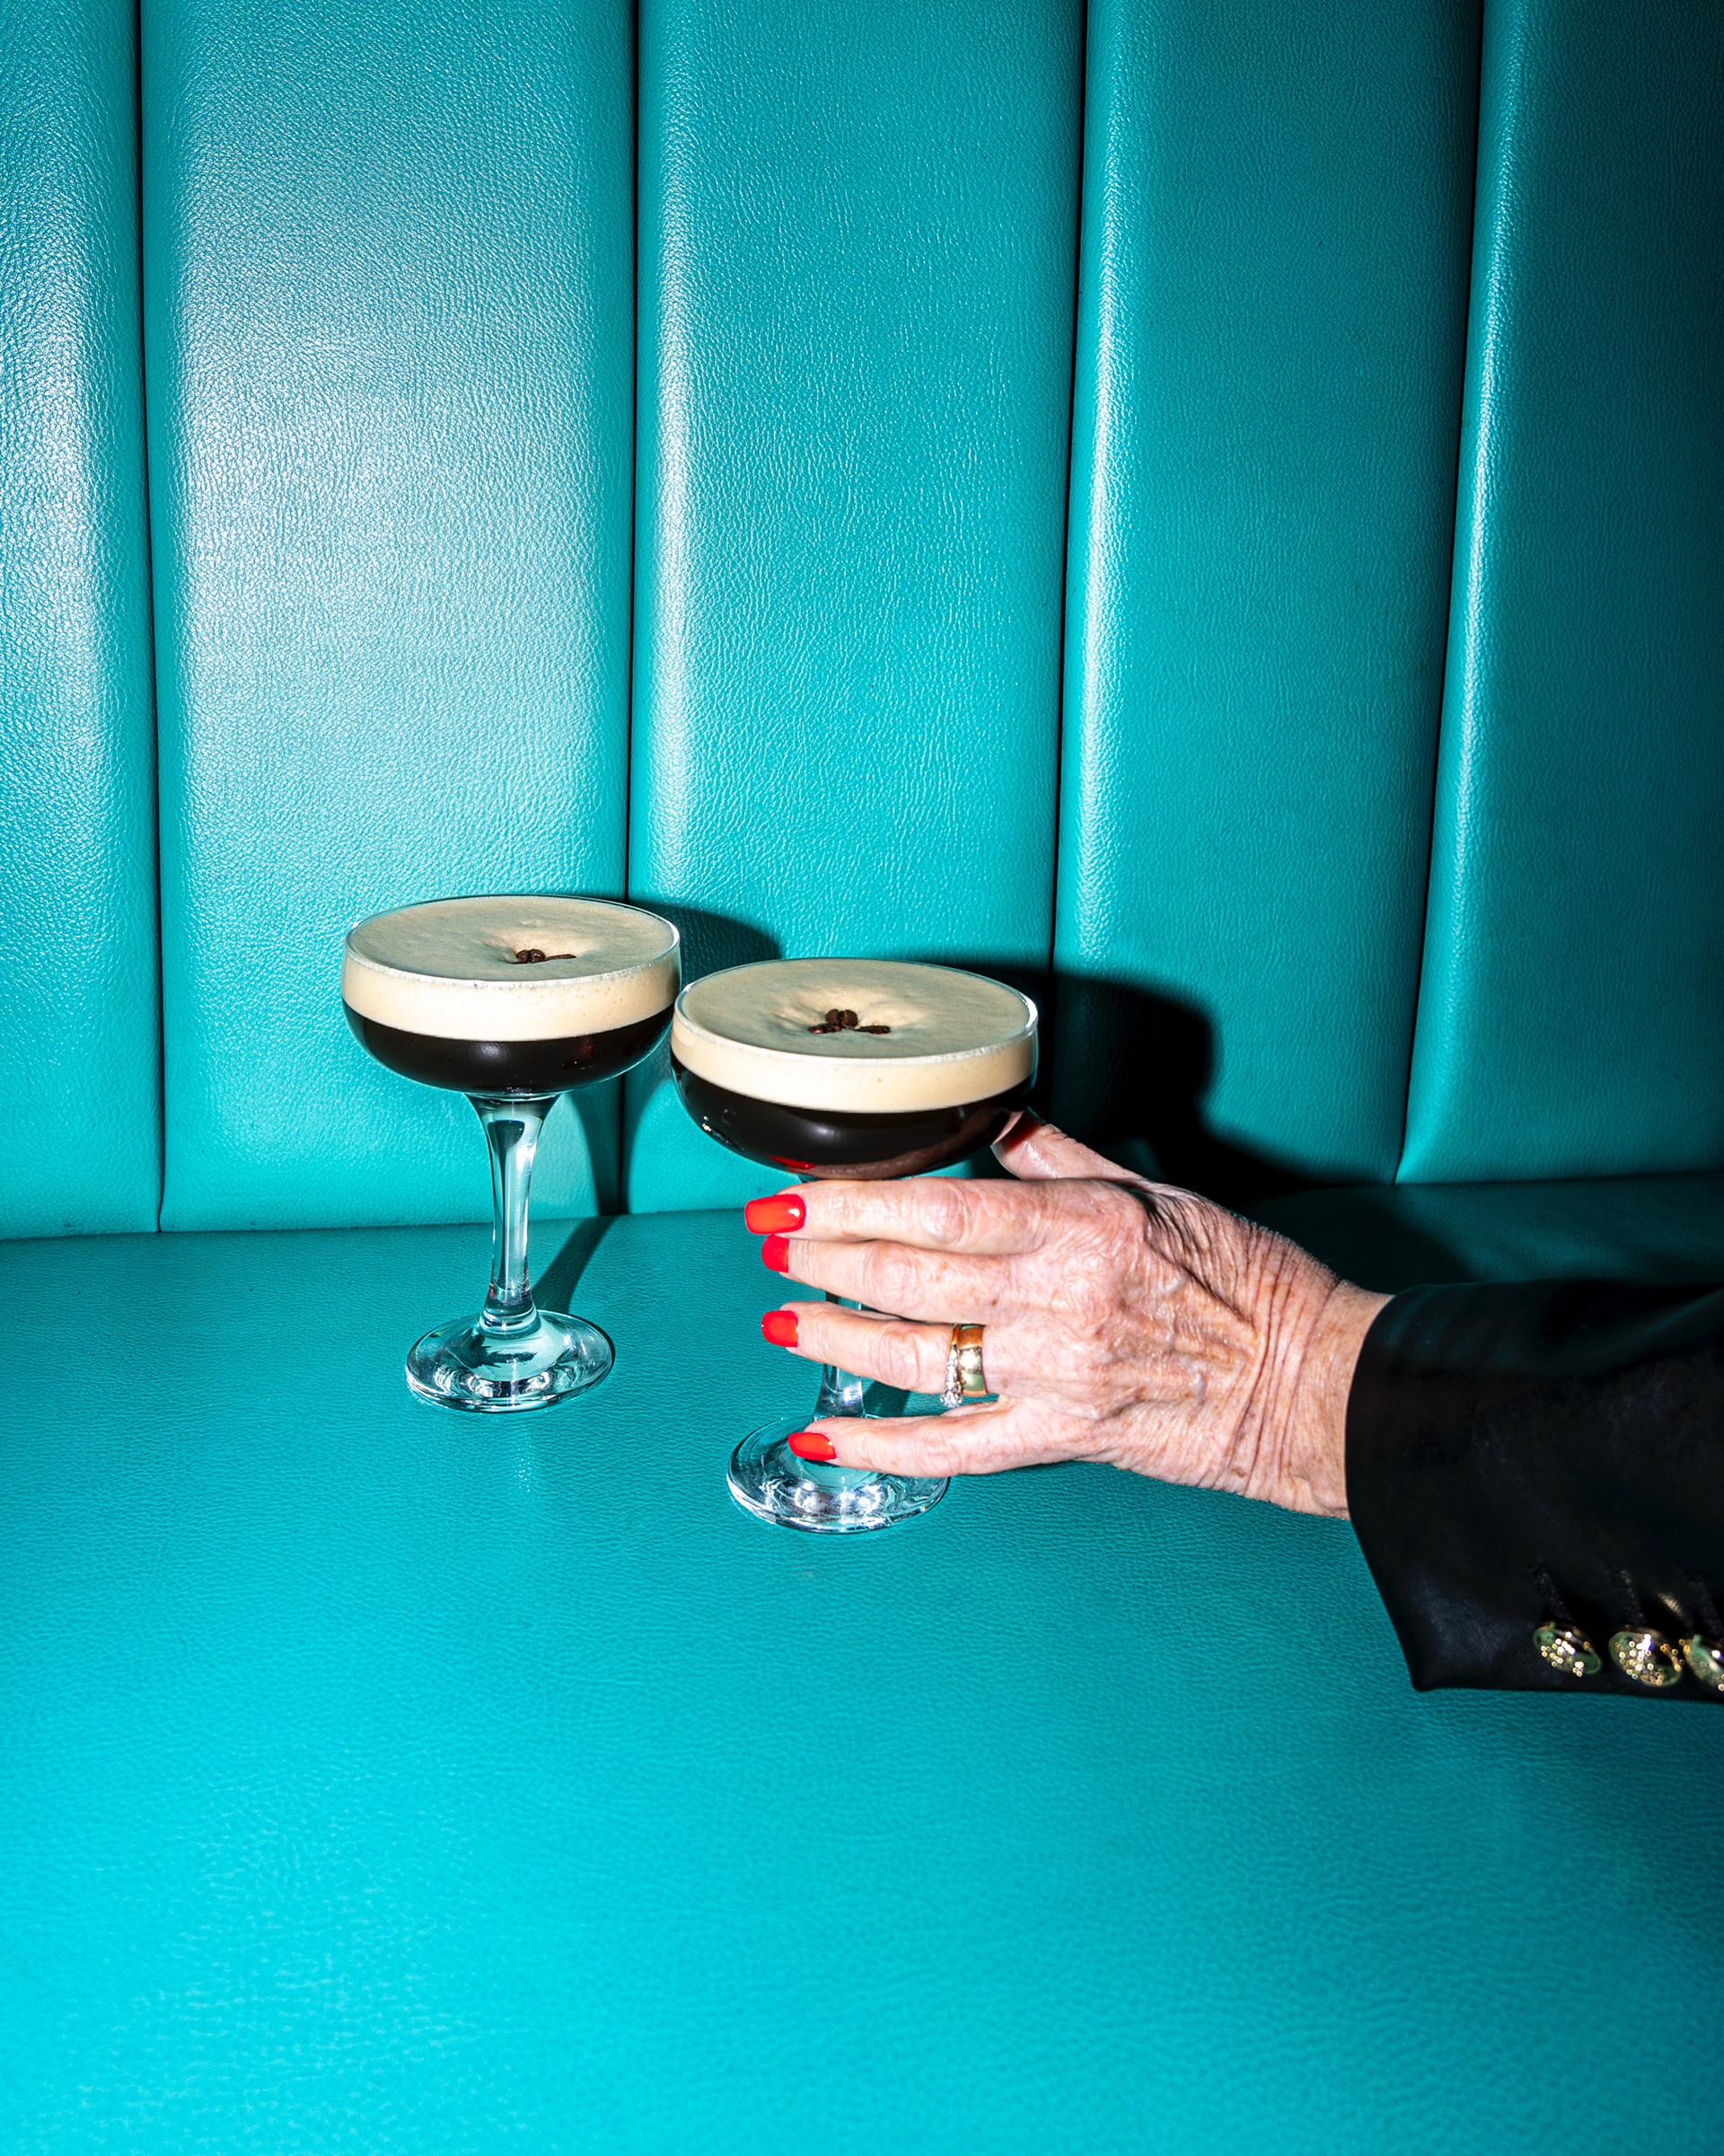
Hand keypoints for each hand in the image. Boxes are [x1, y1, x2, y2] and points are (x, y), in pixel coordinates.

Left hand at [749, 1115, 1386, 1516]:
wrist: (1305, 1380)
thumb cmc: (1243, 1280)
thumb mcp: (1154, 1191)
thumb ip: (1060, 1159)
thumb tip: (993, 1118)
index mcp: (1076, 1226)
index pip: (933, 1206)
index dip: (847, 1204)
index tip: (790, 1196)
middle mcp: (1054, 1299)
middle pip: (907, 1275)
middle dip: (822, 1258)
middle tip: (768, 1242)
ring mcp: (1052, 1374)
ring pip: (914, 1356)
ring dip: (834, 1337)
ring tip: (778, 1320)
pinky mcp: (1059, 1437)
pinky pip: (952, 1448)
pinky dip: (881, 1447)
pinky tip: (823, 1436)